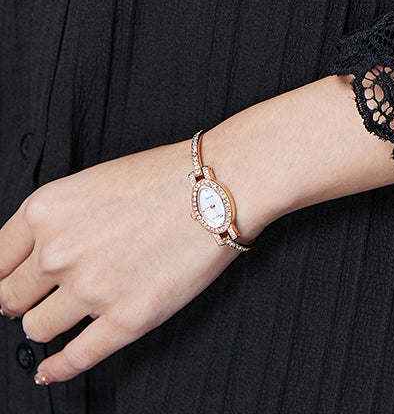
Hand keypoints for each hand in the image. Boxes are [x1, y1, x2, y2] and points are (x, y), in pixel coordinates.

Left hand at [0, 139, 242, 385]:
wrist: (220, 185)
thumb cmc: (165, 177)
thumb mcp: (91, 183)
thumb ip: (54, 222)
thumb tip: (31, 260)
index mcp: (45, 211)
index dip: (1, 276)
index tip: (8, 283)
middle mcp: (58, 252)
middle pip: (8, 299)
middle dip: (20, 301)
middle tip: (33, 300)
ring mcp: (89, 289)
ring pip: (37, 328)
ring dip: (47, 324)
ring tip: (65, 314)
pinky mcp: (124, 320)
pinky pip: (75, 357)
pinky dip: (58, 368)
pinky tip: (51, 370)